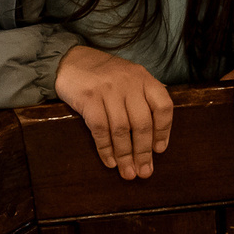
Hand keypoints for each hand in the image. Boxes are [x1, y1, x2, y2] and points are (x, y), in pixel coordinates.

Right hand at [53, 45, 171, 179]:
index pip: (163, 106)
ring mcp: (108, 90)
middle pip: (142, 123)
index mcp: (143, 78)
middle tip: (144, 172)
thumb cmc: (103, 75)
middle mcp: (128, 82)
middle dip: (144, 152)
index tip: (159, 150)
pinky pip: (100, 129)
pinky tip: (110, 161)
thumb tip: (153, 139)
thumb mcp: (129, 78)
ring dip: (125, 155)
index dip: (164, 131)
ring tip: (128, 173)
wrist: (70, 60)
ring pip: (121, 130)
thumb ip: (142, 99)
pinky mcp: (88, 98)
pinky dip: (105, 149)